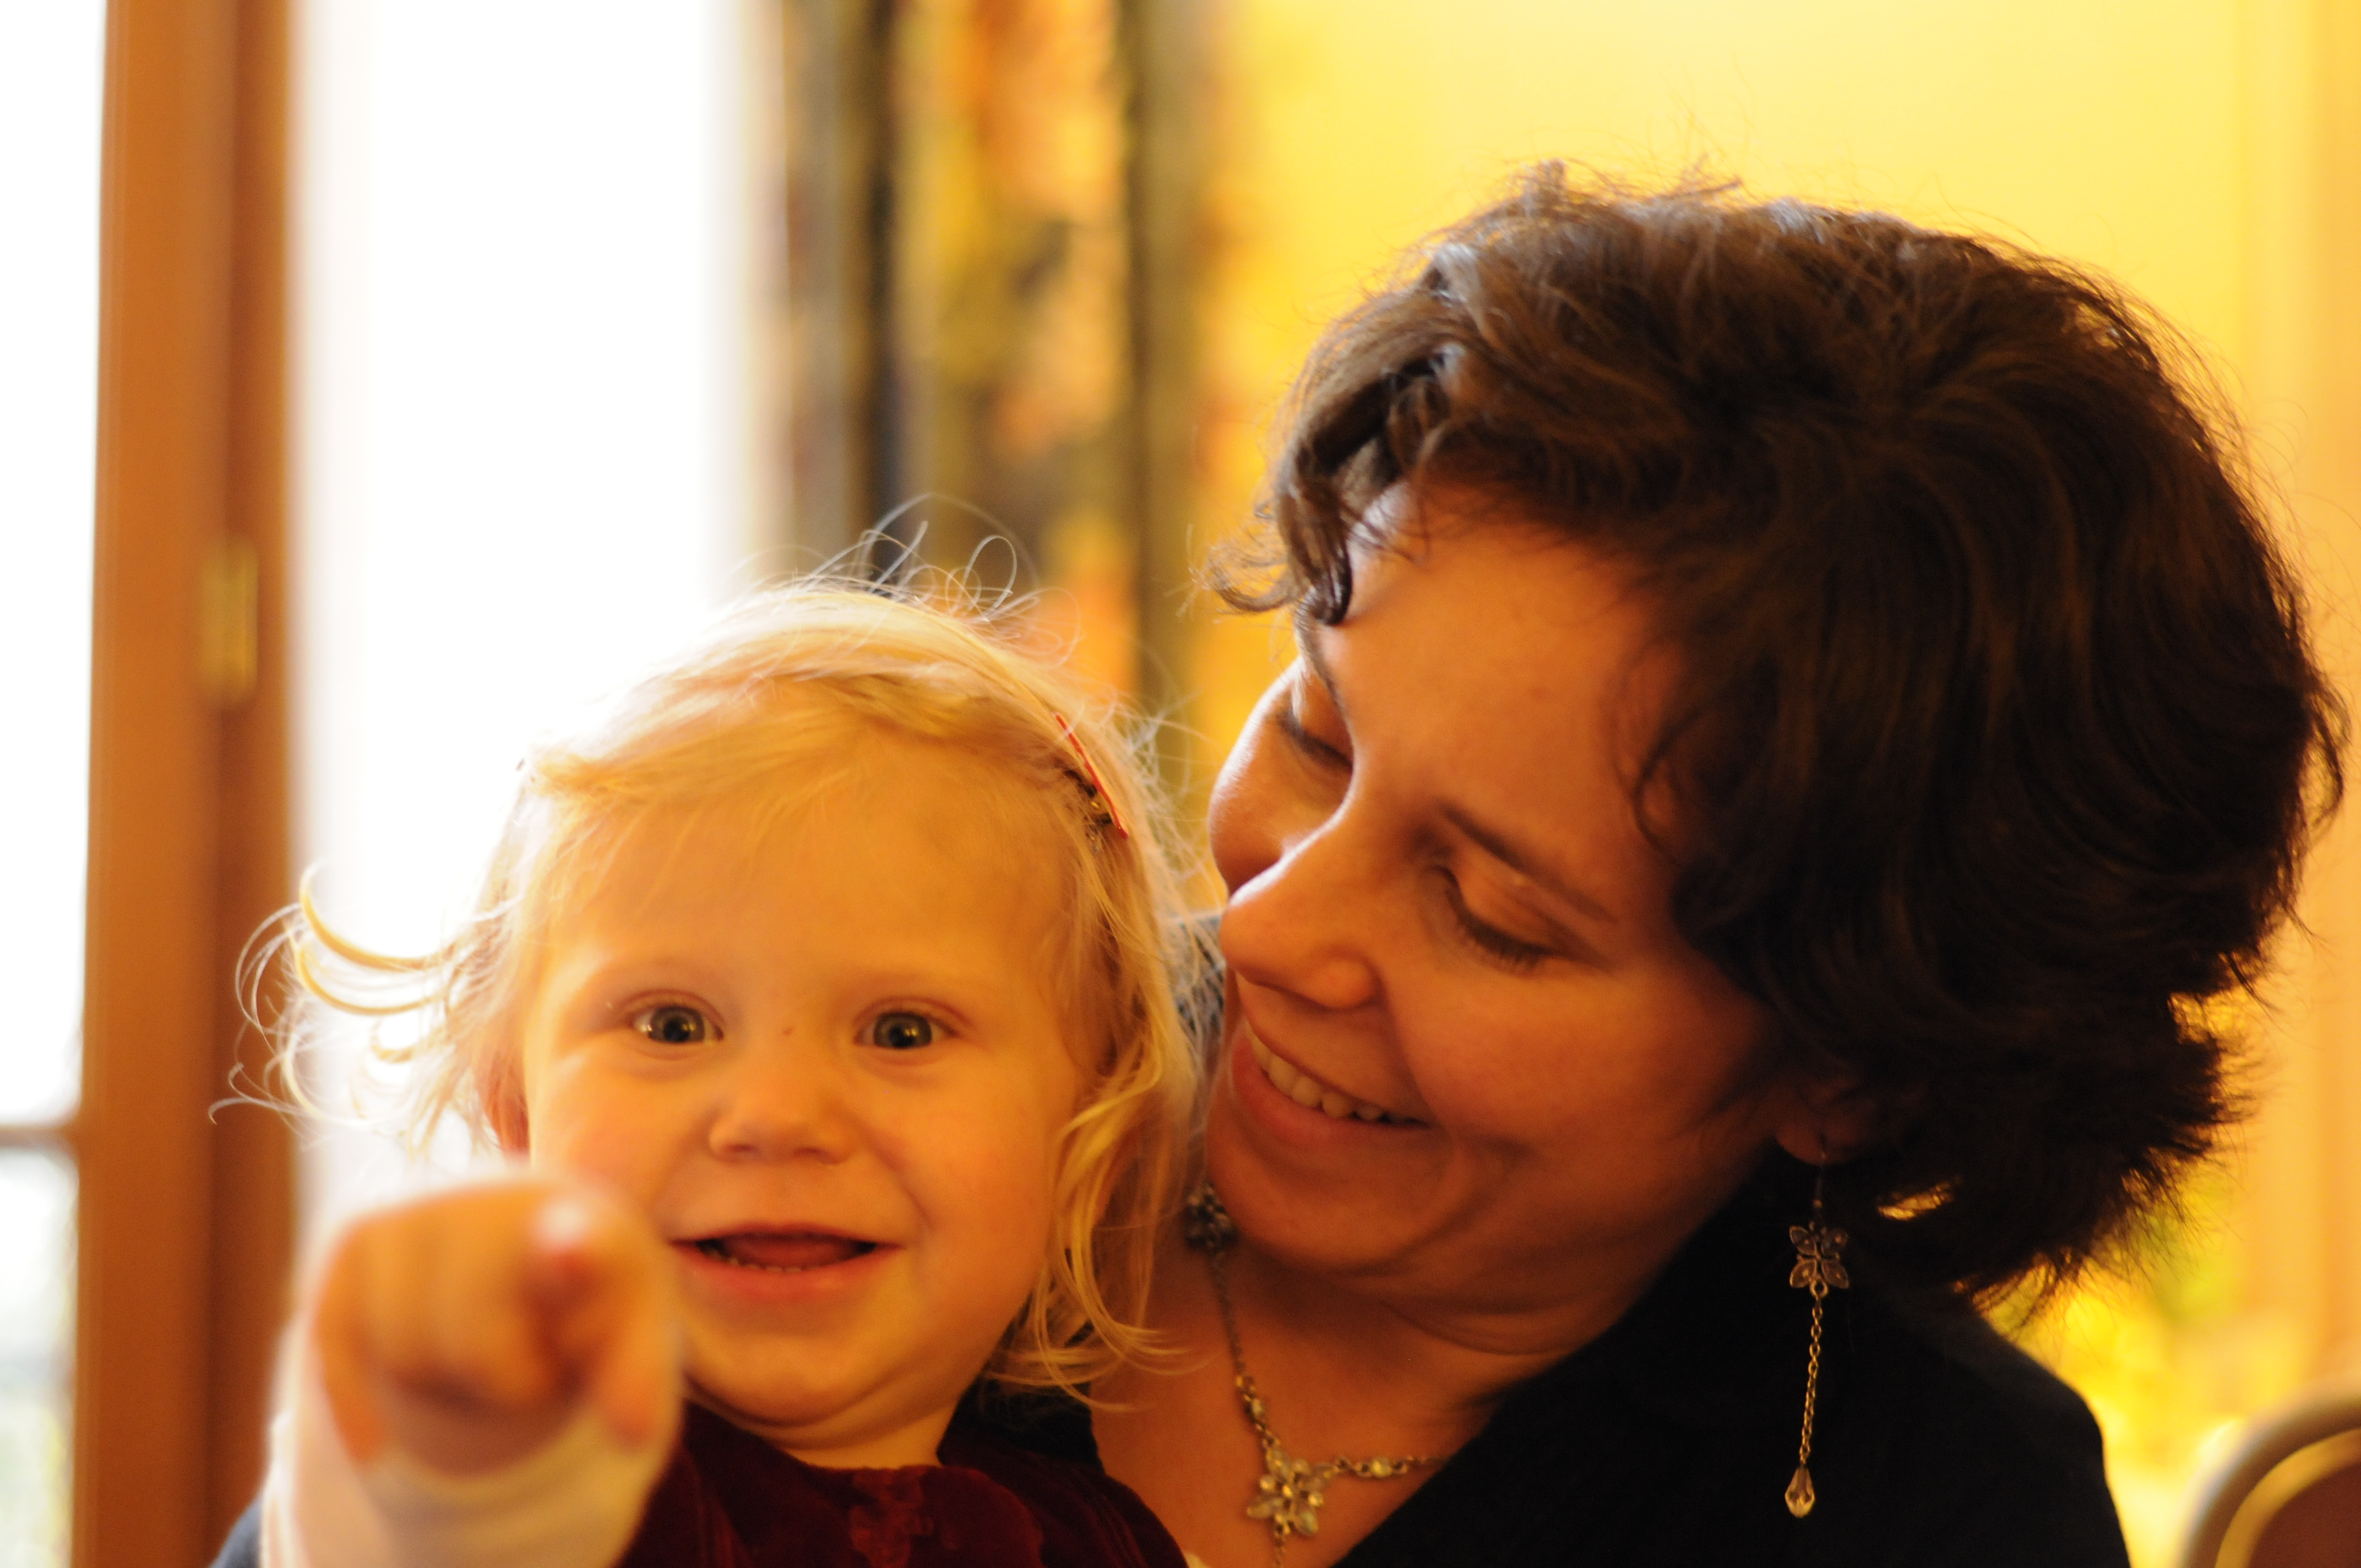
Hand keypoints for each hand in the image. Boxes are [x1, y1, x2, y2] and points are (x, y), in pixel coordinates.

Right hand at [311, 1176, 681, 1475]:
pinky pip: (333, 1347)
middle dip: (506, 1382)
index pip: (582, 1248)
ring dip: (442, 1382)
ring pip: (401, 1358)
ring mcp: (421, 1209)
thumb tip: (634, 1434)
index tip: (572, 1252)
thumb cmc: (590, 1301)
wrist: (536, 1228)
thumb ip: (636, 1382)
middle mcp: (499, 1202)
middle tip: (533, 1347)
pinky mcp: (358, 1235)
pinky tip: (376, 1444)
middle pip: (475, 1355)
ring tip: (483, 1338)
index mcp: (591, 1231)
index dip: (574, 1255)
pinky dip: (356, 1409)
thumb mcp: (627, 1340)